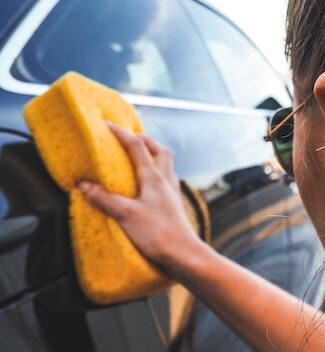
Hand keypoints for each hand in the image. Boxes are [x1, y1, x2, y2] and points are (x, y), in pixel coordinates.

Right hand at [78, 122, 206, 279]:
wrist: (184, 254)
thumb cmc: (158, 234)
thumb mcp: (125, 215)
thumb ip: (104, 199)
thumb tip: (84, 184)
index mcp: (153, 178)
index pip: (137, 147)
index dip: (121, 133)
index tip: (107, 125)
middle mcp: (166, 180)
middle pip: (159, 150)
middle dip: (145, 139)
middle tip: (130, 138)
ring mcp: (173, 192)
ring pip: (167, 164)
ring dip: (154, 155)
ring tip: (140, 158)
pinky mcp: (175, 204)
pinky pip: (168, 180)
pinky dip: (158, 174)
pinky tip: (150, 185)